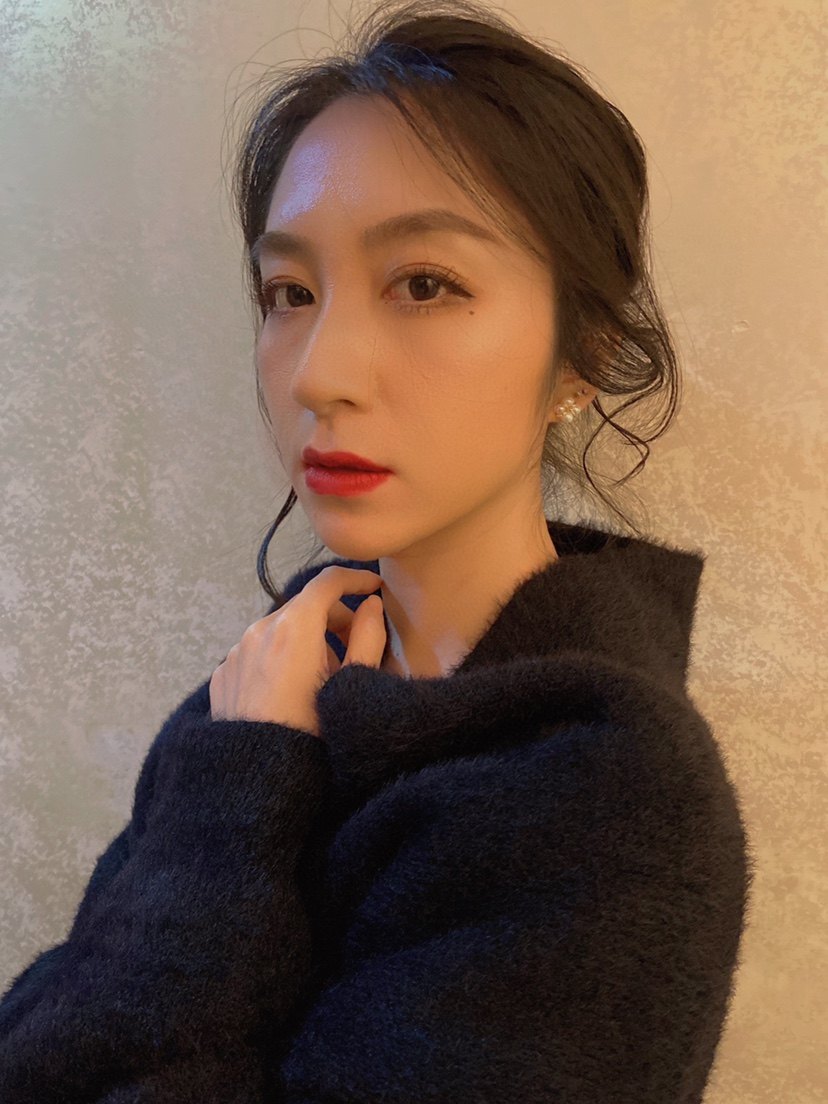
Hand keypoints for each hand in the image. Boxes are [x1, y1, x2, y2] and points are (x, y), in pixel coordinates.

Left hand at [209, 566, 385, 737]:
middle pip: (303, 607)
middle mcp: (259, 630)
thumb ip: (368, 638)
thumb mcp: (352, 685)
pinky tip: (288, 693)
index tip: (374, 587)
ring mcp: (236, 652)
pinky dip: (277, 660)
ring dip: (304, 641)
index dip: (355, 579)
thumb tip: (371, 607)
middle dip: (333, 619)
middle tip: (354, 645)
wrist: (256, 778)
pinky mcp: (224, 674)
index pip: (327, 582)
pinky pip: (256, 653)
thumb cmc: (311, 734)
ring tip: (319, 679)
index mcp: (295, 627)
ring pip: (279, 631)